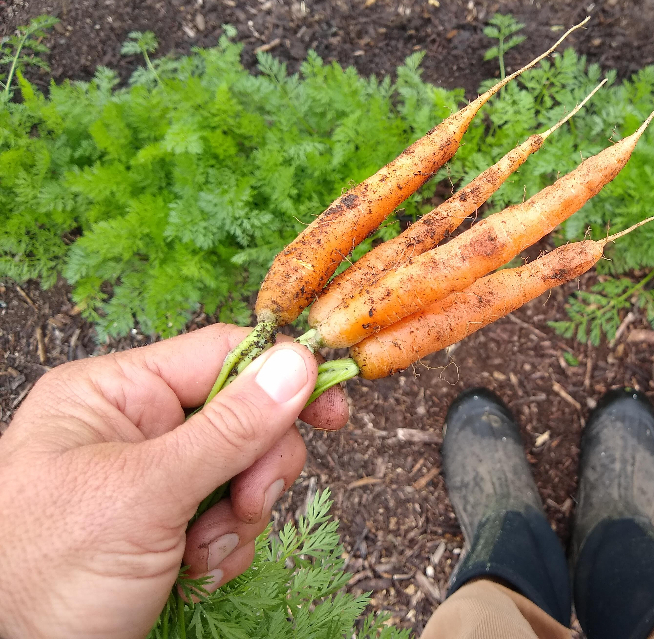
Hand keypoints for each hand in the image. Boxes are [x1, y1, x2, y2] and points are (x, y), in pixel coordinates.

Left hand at [0, 324, 347, 638]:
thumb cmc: (43, 574)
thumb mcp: (143, 495)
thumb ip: (228, 431)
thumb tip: (298, 365)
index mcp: (116, 394)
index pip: (221, 355)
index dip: (282, 377)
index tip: (334, 410)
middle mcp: (138, 428)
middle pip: (245, 416)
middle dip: (256, 469)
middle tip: (244, 506)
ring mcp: (155, 478)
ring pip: (246, 472)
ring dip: (241, 518)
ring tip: (200, 555)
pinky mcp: (169, 524)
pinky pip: (232, 516)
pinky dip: (228, 547)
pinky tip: (195, 574)